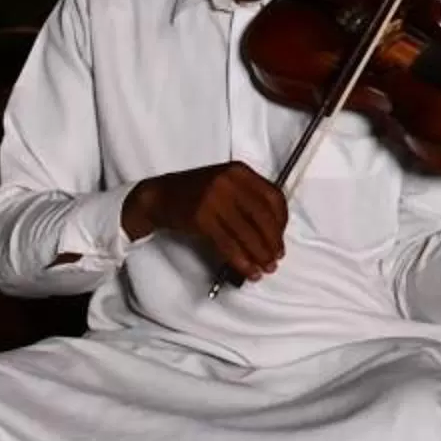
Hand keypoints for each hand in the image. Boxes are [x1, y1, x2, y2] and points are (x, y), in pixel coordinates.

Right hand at [123, 162, 287, 279]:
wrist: (158, 197)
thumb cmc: (195, 193)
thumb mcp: (225, 184)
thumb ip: (249, 198)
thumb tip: (274, 231)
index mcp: (239, 171)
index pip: (273, 196)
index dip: (282, 221)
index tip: (281, 237)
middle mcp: (228, 182)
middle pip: (262, 216)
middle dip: (272, 242)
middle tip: (276, 258)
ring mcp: (214, 199)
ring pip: (246, 232)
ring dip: (259, 255)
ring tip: (264, 268)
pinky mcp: (200, 218)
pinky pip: (227, 243)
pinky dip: (240, 260)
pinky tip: (246, 269)